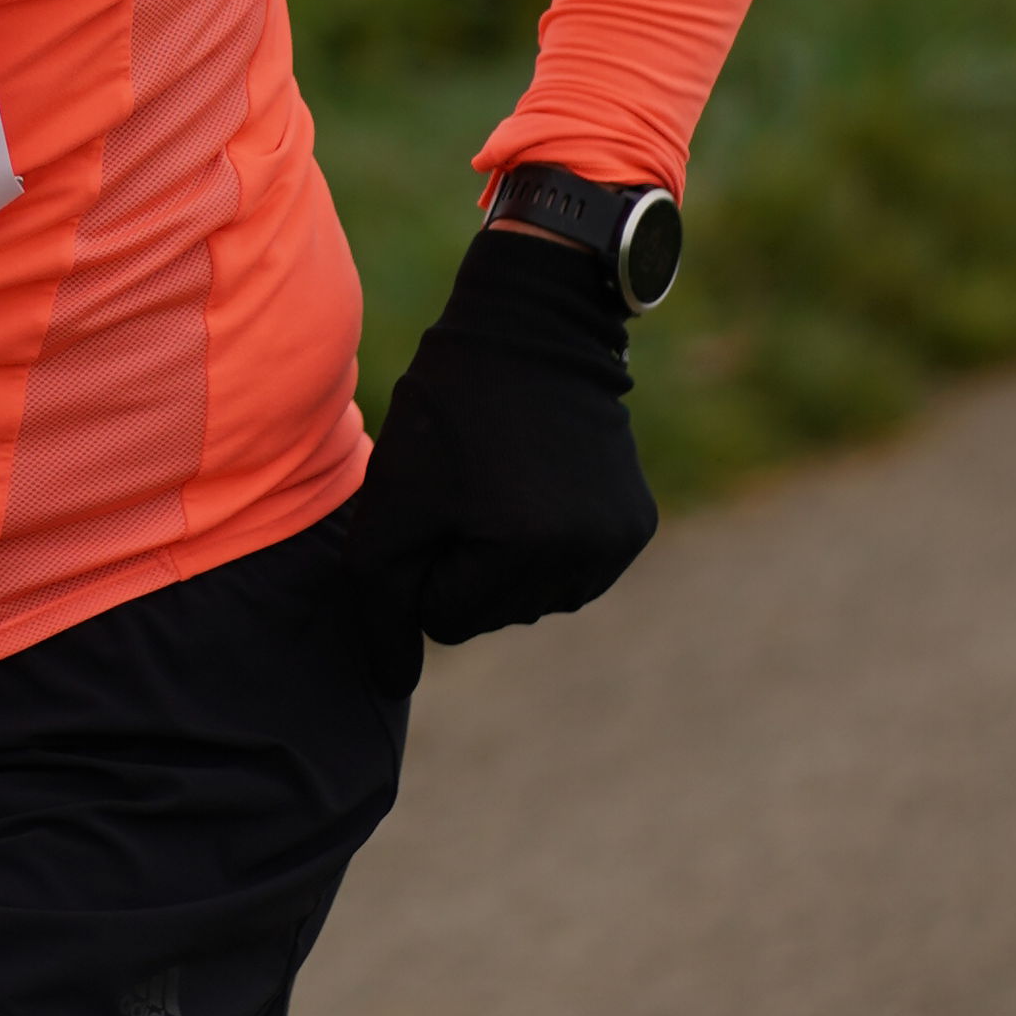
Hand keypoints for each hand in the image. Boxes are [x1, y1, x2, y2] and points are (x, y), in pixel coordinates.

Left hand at [345, 227, 658, 645]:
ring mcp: (619, 545)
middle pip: (492, 615)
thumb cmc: (449, 412)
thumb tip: (392, 687)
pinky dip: (545, 545)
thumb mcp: (393, 499)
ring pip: (532, 600)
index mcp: (524, 552)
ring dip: (504, 559)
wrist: (535, 328)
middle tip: (467, 485)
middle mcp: (586, 559)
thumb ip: (378, 597)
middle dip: (465, 564)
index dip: (423, 564)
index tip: (433, 501)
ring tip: (500, 482)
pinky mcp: (638, 525)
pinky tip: (536, 486)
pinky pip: (571, 572)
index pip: (445, 621)